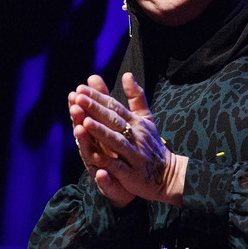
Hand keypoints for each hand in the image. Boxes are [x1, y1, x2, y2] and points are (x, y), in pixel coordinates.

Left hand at [74, 73, 187, 206]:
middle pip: (114, 120)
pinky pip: (119, 167)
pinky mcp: (132, 174)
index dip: (98, 97)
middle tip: (79, 98)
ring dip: (101, 132)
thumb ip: (136, 97)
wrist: (168, 174)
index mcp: (136, 122)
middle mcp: (135, 136)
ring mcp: (134, 155)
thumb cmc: (151, 144)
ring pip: (116, 141)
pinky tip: (94, 156)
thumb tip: (127, 74)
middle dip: (96, 109)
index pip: (115, 106)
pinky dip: (107, 162)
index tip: (81, 88)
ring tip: (85, 123)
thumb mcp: (146, 118)